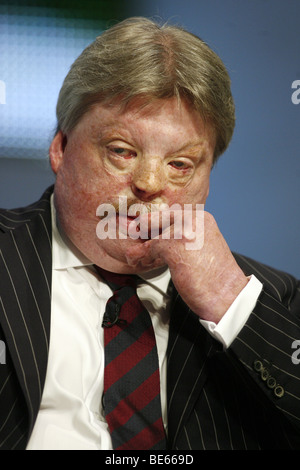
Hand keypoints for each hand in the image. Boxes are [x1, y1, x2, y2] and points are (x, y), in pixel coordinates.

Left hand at [125, 209, 247, 322]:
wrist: (228, 296)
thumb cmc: (215, 278)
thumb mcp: (200, 249)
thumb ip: (181, 240)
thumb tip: (155, 241)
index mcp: (203, 219)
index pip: (172, 214)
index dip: (154, 221)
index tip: (141, 227)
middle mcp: (195, 220)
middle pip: (160, 220)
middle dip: (145, 229)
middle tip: (135, 236)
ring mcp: (185, 231)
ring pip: (154, 235)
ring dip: (143, 247)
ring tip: (136, 255)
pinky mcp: (175, 246)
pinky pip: (151, 248)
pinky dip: (142, 256)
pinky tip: (139, 261)